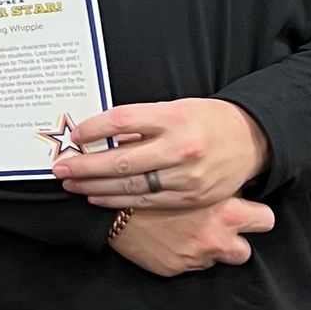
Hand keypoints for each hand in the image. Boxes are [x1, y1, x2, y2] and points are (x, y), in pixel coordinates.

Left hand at [52, 97, 268, 213]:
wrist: (250, 139)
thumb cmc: (206, 120)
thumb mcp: (175, 108)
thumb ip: (141, 122)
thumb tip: (99, 133)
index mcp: (174, 117)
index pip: (122, 121)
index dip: (93, 129)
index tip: (74, 135)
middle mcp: (180, 148)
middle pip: (121, 160)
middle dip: (85, 166)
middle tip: (60, 167)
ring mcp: (186, 176)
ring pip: (130, 185)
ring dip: (95, 187)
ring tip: (72, 183)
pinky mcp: (189, 197)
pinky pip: (146, 201)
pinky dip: (118, 200)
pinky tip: (97, 197)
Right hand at [110, 197, 275, 276]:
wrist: (112, 206)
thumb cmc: (153, 183)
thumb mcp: (192, 175)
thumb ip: (218, 184)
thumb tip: (236, 186)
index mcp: (225, 214)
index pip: (265, 220)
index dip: (257, 216)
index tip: (249, 212)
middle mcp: (215, 240)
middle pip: (245, 252)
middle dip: (234, 241)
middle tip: (219, 227)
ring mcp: (195, 258)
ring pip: (215, 260)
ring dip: (207, 248)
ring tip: (189, 231)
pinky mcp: (174, 269)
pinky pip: (187, 265)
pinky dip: (182, 254)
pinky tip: (169, 238)